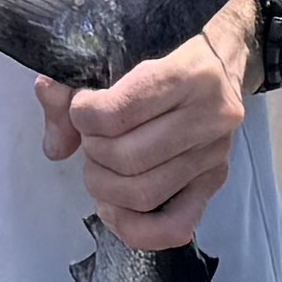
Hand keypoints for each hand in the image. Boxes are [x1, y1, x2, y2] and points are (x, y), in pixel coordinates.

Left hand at [48, 4, 255, 250]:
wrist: (226, 58)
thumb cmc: (167, 53)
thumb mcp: (121, 52)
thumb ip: (74, 89)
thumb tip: (55, 144)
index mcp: (188, 74)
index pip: (118, 113)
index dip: (83, 117)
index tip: (82, 110)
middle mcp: (210, 117)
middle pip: (129, 159)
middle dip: (93, 154)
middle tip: (91, 142)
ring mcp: (215, 155)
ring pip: (144, 194)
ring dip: (105, 188)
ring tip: (100, 169)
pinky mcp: (214, 183)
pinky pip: (173, 228)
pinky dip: (134, 228)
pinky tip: (115, 208)